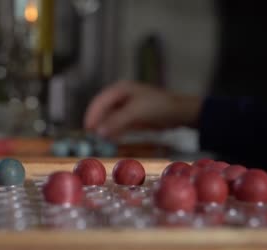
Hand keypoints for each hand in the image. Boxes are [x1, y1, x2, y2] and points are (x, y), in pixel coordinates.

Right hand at [84, 81, 201, 138]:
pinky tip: (110, 140)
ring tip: (99, 141)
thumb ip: (116, 121)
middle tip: (91, 137)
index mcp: (119, 90)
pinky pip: (117, 126)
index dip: (92, 115)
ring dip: (104, 129)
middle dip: (97, 123)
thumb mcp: (135, 112)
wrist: (179, 113)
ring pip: (109, 119)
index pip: (99, 102)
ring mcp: (126, 108)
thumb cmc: (157, 107)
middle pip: (102, 111)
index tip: (87, 129)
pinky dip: (113, 132)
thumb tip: (98, 132)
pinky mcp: (132, 119)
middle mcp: (120, 97)